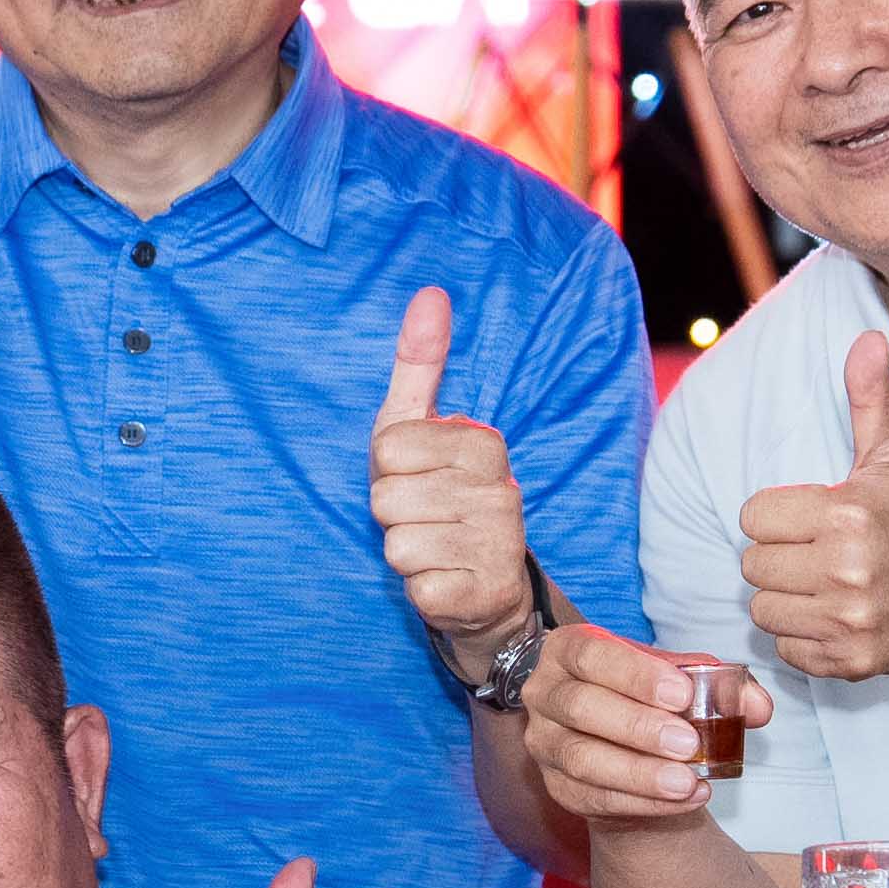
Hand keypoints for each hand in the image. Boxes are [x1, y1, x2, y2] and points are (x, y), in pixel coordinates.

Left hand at [367, 288, 540, 654]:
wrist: (486, 589)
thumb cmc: (438, 496)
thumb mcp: (420, 429)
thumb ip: (421, 365)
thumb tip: (431, 293)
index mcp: (483, 444)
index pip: (389, 449)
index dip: (388, 470)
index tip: (417, 478)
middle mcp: (501, 491)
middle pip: (387, 498)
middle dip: (393, 514)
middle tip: (425, 518)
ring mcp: (497, 545)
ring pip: (398, 545)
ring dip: (405, 553)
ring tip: (435, 549)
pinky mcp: (484, 594)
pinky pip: (416, 589)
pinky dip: (420, 590)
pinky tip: (446, 581)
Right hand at [526, 614, 752, 830]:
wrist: (627, 748)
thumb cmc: (647, 700)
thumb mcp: (678, 681)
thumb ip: (719, 685)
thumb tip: (758, 705)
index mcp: (569, 651)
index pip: (592, 655)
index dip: (636, 675)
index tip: (683, 694)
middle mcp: (545, 693)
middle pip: (581, 707)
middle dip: (638, 726)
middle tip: (689, 743)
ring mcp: (544, 743)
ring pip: (582, 759)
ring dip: (639, 773)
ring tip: (687, 781)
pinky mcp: (556, 786)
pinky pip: (593, 798)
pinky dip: (642, 802)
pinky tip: (684, 799)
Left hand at [737, 333, 888, 683]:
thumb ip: (872, 400)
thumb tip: (866, 338)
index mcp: (848, 514)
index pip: (753, 518)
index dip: (776, 517)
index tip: (810, 519)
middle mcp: (845, 569)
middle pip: (753, 565)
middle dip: (779, 557)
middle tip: (818, 554)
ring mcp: (847, 621)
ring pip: (762, 610)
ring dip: (785, 599)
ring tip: (823, 585)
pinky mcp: (849, 662)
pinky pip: (785, 650)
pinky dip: (802, 638)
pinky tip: (834, 618)